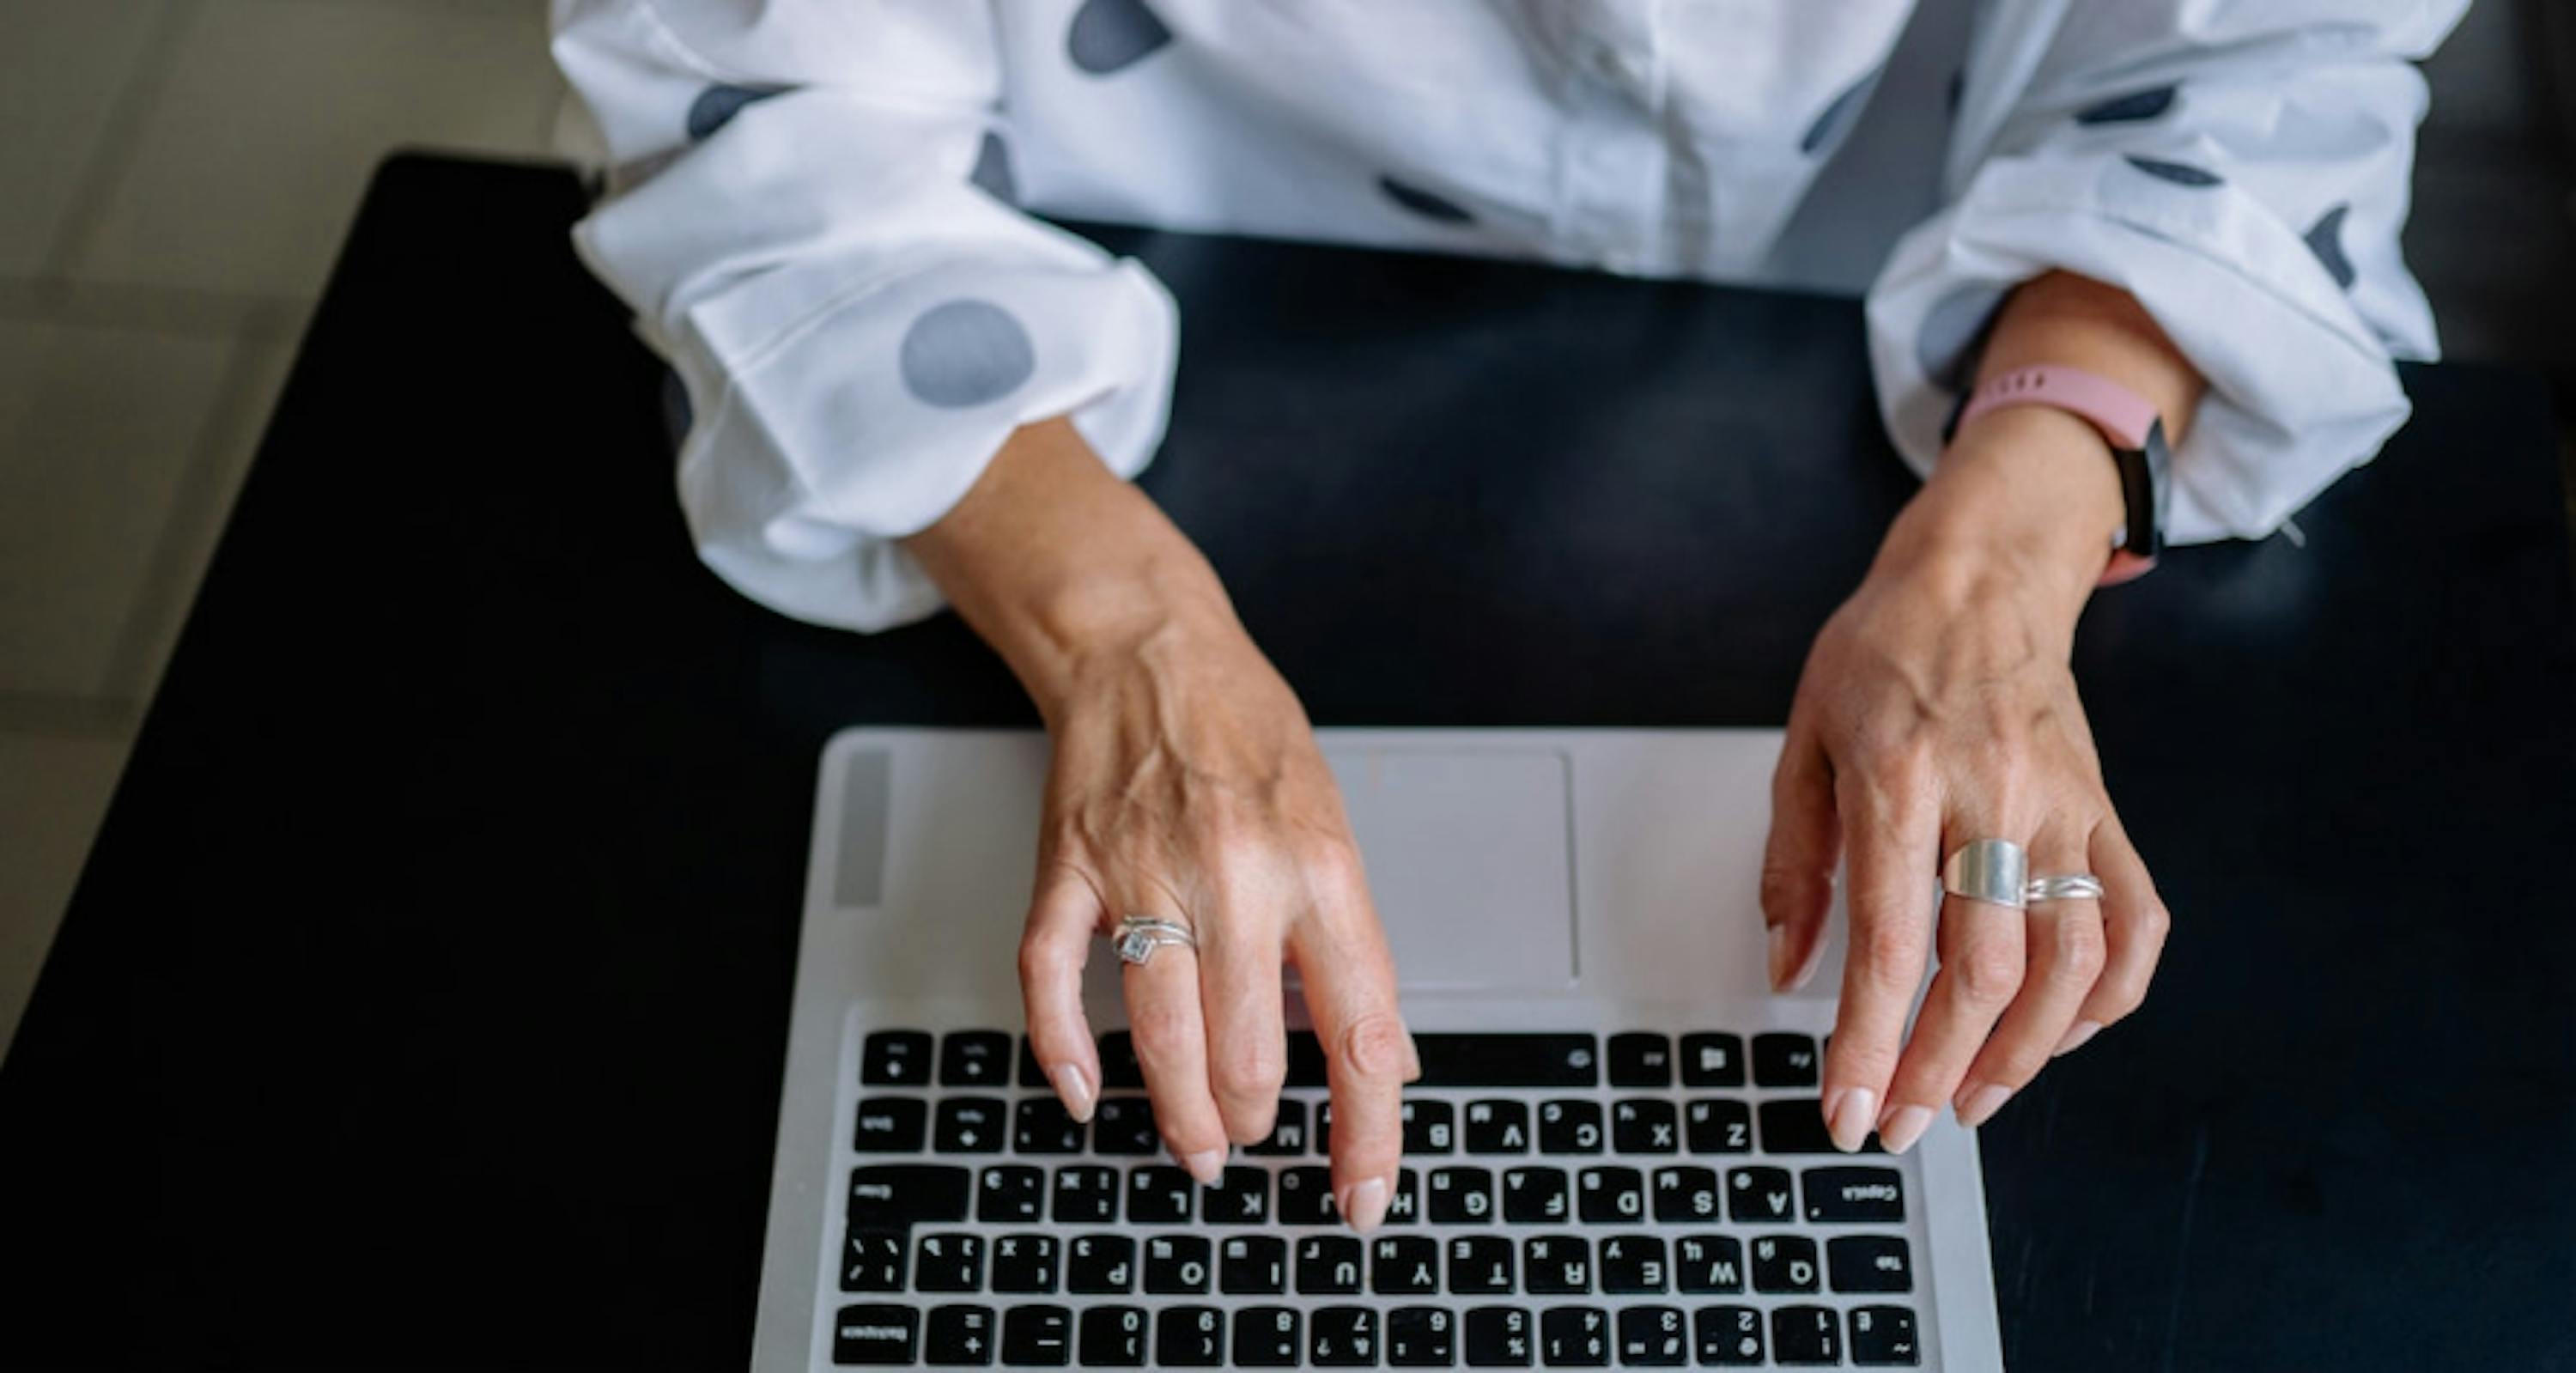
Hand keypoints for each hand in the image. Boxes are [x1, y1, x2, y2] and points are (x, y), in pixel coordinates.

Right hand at [907, 418, 1417, 1230]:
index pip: (1360, 1029)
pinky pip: (1051, 980)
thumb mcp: (1335, 824)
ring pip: (1161, 1037)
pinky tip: (1085, 1094)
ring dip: (1182, 1113)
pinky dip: (1063, 1051)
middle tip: (1254, 1132)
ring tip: (1198, 1144)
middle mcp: (1238, 876)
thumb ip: (1352, 942)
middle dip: (1256, 1119)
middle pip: (1250, 1053)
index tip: (1361, 1196)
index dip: (1366, 1131)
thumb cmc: (1247, 733)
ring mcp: (1144, 873)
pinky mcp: (1069, 868)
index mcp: (1320, 867)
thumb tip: (1382, 1057)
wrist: (1147, 644)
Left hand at [1760, 405, 2171, 1153]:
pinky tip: (2064, 1032)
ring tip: (1972, 1098)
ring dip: (2025, 1055)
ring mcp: (2062, 806)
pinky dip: (2109, 994)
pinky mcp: (2108, 809)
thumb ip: (1793, 860)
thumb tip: (1786, 968)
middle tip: (1903, 1122)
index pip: (1887, 944)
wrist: (1982, 573)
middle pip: (1981, 971)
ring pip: (2068, 962)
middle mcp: (1991, 799)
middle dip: (1937, 1069)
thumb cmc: (1884, 651)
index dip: (1867, 1043)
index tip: (1848, 1110)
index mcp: (1899, 781)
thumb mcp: (1803, 739)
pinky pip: (2135, 919)